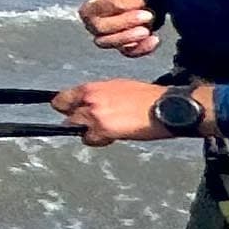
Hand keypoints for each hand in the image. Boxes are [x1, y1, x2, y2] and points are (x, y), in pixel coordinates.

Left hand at [54, 78, 195, 146]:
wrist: (165, 106)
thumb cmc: (147, 97)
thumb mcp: (119, 87)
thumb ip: (99, 95)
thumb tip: (90, 102)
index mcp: (93, 87)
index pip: (62, 98)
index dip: (65, 107)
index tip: (66, 111)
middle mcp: (90, 99)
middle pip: (65, 114)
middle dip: (75, 120)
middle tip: (91, 123)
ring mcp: (94, 114)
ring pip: (75, 127)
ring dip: (86, 131)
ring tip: (106, 129)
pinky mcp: (103, 129)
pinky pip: (90, 139)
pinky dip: (99, 141)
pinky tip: (113, 136)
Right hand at [79, 0, 160, 58]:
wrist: (143, 4)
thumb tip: (136, 1)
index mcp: (91, 7)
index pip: (101, 6)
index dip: (121, 4)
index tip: (140, 0)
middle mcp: (93, 25)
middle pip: (100, 28)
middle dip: (126, 22)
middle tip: (148, 15)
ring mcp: (106, 39)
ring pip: (110, 43)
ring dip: (129, 37)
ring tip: (147, 31)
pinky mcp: (123, 48)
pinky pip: (129, 52)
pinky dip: (142, 47)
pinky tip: (155, 39)